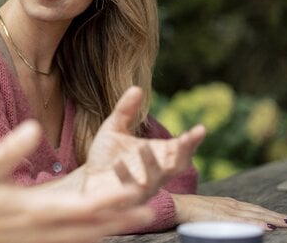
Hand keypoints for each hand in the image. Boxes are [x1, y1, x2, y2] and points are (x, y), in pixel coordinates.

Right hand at [0, 120, 155, 242]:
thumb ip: (11, 148)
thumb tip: (34, 127)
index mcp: (34, 210)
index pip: (83, 208)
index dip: (111, 200)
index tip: (134, 189)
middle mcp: (43, 229)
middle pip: (92, 228)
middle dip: (122, 219)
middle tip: (150, 208)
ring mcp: (40, 239)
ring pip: (85, 237)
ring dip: (112, 228)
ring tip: (136, 218)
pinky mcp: (35, 242)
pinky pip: (71, 241)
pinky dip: (91, 235)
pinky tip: (100, 229)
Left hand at [78, 86, 205, 200]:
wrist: (86, 178)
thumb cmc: (106, 155)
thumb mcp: (113, 129)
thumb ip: (125, 111)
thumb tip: (136, 87)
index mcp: (158, 155)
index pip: (182, 149)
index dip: (192, 141)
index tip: (200, 129)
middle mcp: (156, 173)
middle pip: (177, 166)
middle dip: (184, 154)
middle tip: (185, 139)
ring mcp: (143, 188)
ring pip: (155, 179)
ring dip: (152, 163)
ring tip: (143, 146)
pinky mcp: (126, 199)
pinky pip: (130, 189)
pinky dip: (125, 176)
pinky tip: (118, 163)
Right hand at [172, 193, 286, 230]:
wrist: (177, 205)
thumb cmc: (191, 210)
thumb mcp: (211, 211)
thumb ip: (224, 214)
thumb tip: (235, 222)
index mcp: (229, 203)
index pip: (254, 208)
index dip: (269, 213)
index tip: (282, 218)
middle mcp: (230, 205)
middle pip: (258, 210)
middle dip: (275, 216)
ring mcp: (227, 210)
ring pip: (254, 214)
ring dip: (270, 218)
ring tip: (285, 223)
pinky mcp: (221, 216)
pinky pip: (242, 221)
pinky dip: (254, 222)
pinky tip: (265, 226)